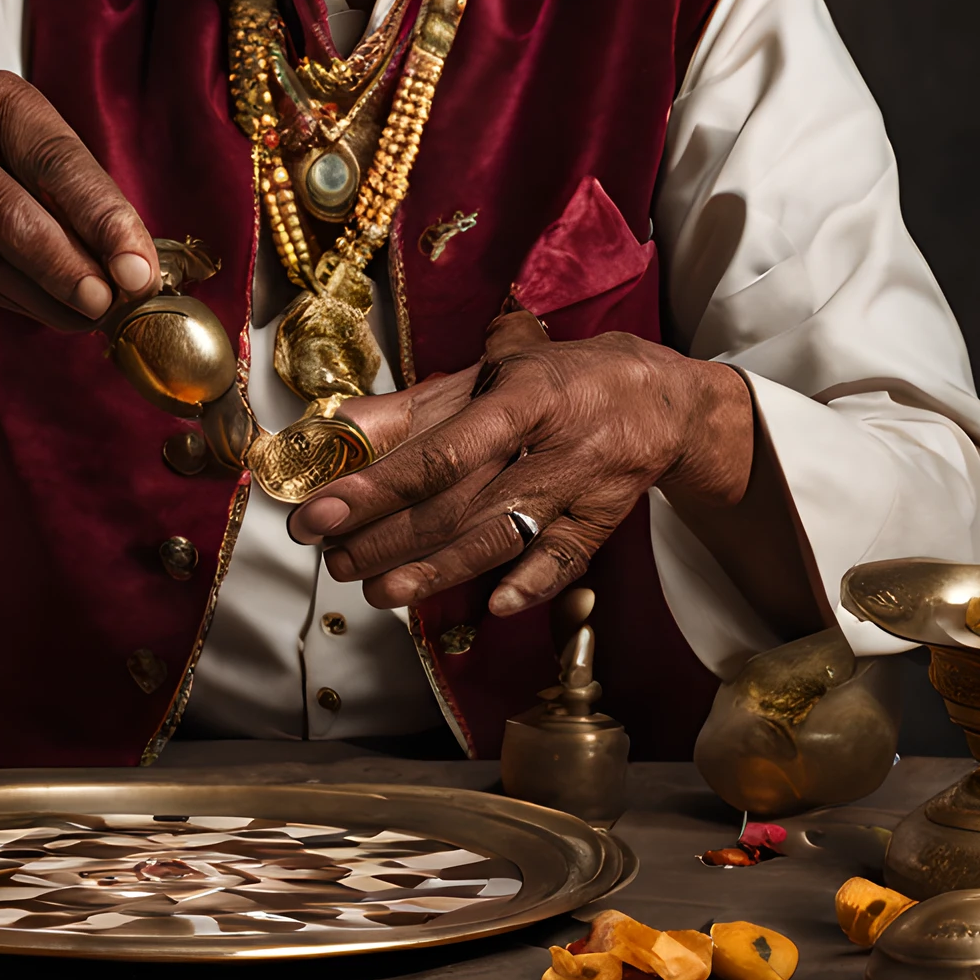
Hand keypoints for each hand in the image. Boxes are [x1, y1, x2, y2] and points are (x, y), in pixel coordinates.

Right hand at [0, 71, 159, 328]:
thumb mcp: (28, 149)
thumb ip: (77, 199)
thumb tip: (136, 269)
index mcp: (1, 103)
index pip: (59, 163)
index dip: (103, 218)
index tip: (138, 268)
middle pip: (12, 213)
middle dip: (69, 265)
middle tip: (110, 302)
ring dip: (49, 297)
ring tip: (93, 315)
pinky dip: (21, 302)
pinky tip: (54, 311)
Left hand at [285, 313, 752, 615]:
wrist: (658, 396)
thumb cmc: (554, 380)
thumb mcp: (486, 373)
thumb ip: (411, 408)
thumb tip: (338, 427)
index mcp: (520, 396)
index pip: (439, 453)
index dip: (376, 487)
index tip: (321, 511)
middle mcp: (553, 444)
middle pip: (461, 504)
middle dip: (389, 539)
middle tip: (335, 559)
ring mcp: (581, 488)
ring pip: (502, 539)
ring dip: (437, 572)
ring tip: (380, 592)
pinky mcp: (601, 522)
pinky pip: (565, 561)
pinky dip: (530, 586)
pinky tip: (491, 606)